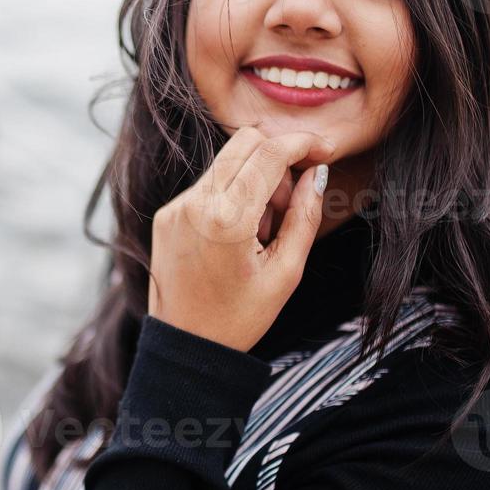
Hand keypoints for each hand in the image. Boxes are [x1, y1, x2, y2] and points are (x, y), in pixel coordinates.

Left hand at [147, 126, 335, 351]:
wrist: (186, 347)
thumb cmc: (239, 318)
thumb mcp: (286, 272)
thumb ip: (305, 216)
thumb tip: (317, 173)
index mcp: (226, 219)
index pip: (269, 152)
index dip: (302, 142)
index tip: (324, 150)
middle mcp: (194, 204)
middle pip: (245, 143)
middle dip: (277, 160)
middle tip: (289, 205)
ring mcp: (176, 208)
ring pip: (226, 163)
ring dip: (254, 181)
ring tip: (261, 233)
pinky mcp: (166, 216)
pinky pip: (207, 187)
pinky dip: (231, 198)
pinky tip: (236, 239)